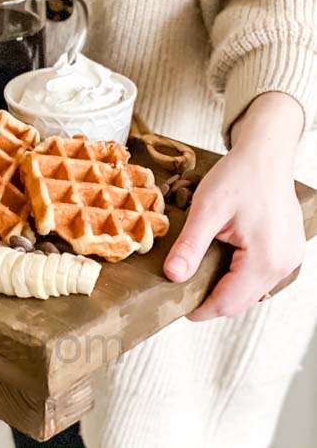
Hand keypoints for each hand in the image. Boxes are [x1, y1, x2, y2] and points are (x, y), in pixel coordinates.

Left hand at [163, 91, 304, 320]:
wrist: (266, 153)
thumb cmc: (239, 175)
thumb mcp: (207, 209)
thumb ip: (190, 245)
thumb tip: (173, 276)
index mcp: (266, 260)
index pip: (229, 302)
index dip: (201, 309)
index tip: (178, 307)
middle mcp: (284, 265)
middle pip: (242, 300)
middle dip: (212, 298)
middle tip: (183, 289)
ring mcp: (289, 258)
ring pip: (252, 289)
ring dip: (227, 286)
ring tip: (199, 273)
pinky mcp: (288, 250)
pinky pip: (262, 274)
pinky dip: (240, 273)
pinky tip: (222, 259)